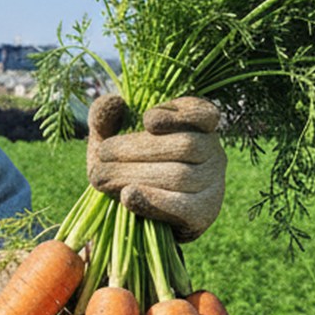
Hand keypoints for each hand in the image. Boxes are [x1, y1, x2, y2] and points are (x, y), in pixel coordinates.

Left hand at [86, 94, 225, 241]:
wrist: (133, 212)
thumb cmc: (123, 165)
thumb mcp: (110, 138)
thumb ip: (105, 117)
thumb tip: (114, 101)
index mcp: (197, 127)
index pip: (203, 114)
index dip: (179, 116)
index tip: (147, 119)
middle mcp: (213, 152)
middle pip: (185, 145)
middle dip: (138, 149)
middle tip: (103, 153)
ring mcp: (213, 184)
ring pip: (181, 175)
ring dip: (135, 175)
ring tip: (101, 177)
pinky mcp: (204, 213)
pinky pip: (183, 206)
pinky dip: (153, 200)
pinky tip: (127, 195)